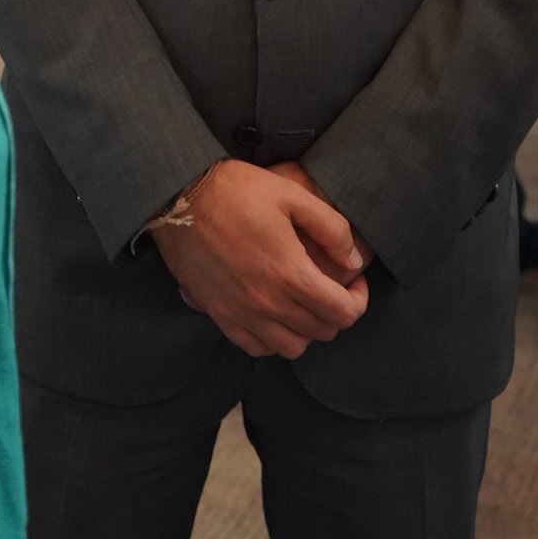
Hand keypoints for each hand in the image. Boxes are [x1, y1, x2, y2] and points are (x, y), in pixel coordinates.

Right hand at [155, 159, 368, 360]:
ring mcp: (242, 314)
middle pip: (321, 331)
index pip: (343, 313)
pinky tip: (273, 315)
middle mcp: (268, 303)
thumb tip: (355, 260)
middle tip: (331, 286)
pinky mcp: (219, 315)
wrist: (179, 197)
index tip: (354, 281)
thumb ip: (331, 228)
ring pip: (292, 347)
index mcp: (291, 273)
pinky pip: (257, 347)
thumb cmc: (236, 190)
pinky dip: (273, 339)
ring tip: (302, 302)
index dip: (358, 300)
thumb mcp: (290, 194)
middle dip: (335, 311)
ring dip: (306, 329)